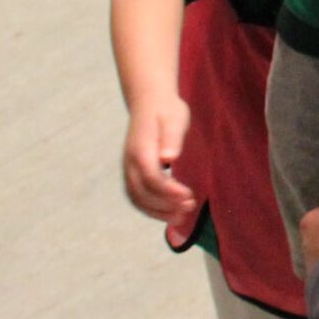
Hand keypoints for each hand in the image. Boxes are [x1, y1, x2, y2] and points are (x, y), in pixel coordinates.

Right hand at [121, 95, 198, 227]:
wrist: (149, 102)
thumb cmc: (166, 110)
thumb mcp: (175, 118)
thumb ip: (172, 138)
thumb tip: (169, 157)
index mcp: (141, 149)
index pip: (151, 177)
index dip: (168, 190)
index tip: (188, 196)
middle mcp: (130, 162)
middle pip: (141, 192)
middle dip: (164, 205)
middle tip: (189, 208)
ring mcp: (129, 168)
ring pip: (137, 198)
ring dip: (157, 211)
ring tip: (181, 217)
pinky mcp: (133, 172)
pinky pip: (137, 196)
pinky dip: (151, 208)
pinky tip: (169, 212)